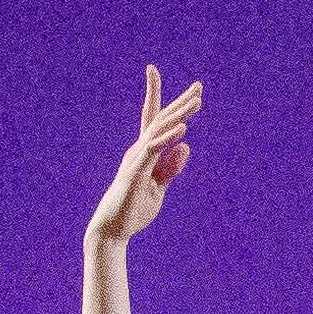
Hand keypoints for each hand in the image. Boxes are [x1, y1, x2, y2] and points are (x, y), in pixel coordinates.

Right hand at [89, 66, 199, 245]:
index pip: (157, 122)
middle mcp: (140, 149)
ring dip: (179, 114)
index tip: (187, 90)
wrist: (113, 229)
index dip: (167, 102)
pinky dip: (168, 138)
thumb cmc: (134, 209)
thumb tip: (185, 146)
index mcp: (145, 151)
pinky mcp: (136, 171)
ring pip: (159, 129)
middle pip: (161, 119)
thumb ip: (171, 167)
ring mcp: (137, 158)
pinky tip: (183, 129)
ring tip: (197, 101)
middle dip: (180, 101)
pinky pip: (154, 150)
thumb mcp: (158, 187)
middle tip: (199, 84)